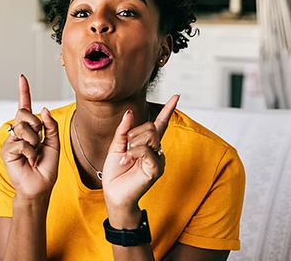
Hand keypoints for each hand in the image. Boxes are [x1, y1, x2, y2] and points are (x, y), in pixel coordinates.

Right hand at [0, 75, 60, 199]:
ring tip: (34, 154)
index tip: (22, 77)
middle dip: (36, 126)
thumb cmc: (46, 168)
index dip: (24, 92)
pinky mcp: (6, 151)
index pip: (25, 106)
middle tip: (38, 143)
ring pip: (24, 128)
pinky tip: (28, 160)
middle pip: (25, 114)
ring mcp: (10, 141)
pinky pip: (21, 143)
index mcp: (29, 129)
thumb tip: (43, 110)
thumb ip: (50, 126)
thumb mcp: (54, 144)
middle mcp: (17, 132)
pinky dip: (30, 152)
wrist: (39, 187)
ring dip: (34, 142)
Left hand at [102, 95, 179, 211]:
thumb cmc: (116, 174)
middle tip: (125, 148)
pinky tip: (127, 161)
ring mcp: (158, 160)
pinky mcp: (156, 169)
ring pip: (150, 135)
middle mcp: (156, 150)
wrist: (114, 194)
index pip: (160, 124)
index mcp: (147, 144)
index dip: (168, 109)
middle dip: (134, 133)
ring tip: (126, 158)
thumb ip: (123, 130)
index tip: (176, 96)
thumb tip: (130, 113)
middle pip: (151, 126)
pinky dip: (133, 152)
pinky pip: (146, 150)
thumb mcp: (116, 147)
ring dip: (132, 143)